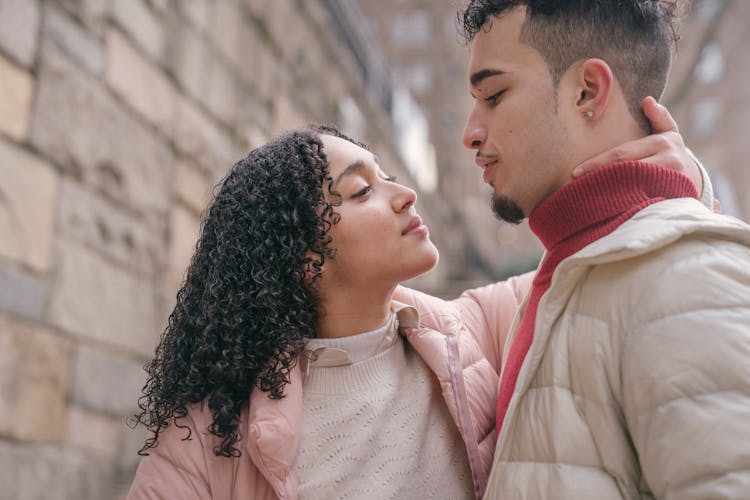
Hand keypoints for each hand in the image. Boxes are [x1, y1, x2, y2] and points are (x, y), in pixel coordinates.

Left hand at [572, 96, 702, 193]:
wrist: (696, 181)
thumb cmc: (672, 154)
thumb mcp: (669, 134)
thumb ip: (659, 118)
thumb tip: (647, 100)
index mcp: (662, 143)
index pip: (622, 153)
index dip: (597, 163)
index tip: (576, 171)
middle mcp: (669, 161)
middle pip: (624, 171)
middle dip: (598, 178)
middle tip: (575, 185)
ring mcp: (671, 182)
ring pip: (632, 188)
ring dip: (607, 193)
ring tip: (585, 195)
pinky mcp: (671, 200)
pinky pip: (641, 203)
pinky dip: (622, 205)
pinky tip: (606, 208)